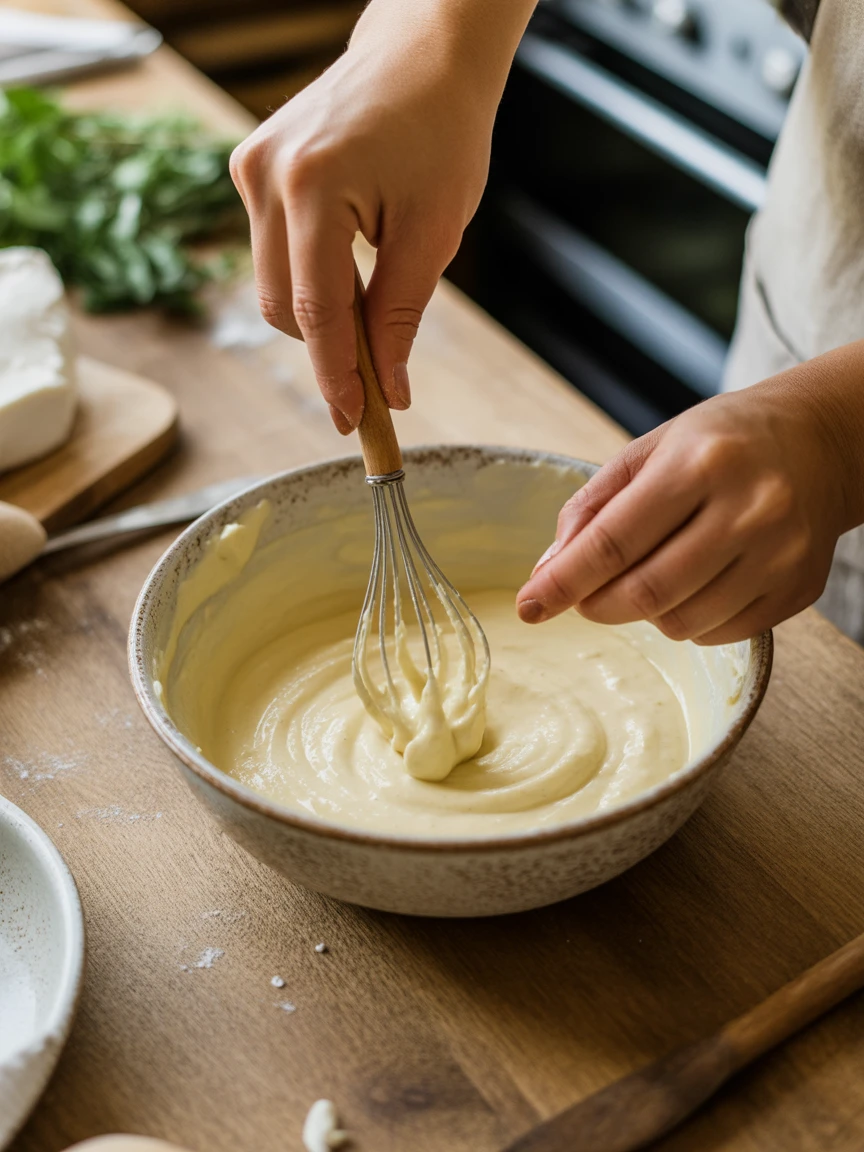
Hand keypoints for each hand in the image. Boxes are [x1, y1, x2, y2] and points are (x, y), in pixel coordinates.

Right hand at [230, 0, 532, 432]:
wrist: (422, 55)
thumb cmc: (442, 131)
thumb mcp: (434, 231)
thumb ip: (401, 314)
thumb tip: (389, 390)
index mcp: (313, 186)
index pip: (317, 311)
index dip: (338, 376)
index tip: (355, 422)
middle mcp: (267, 175)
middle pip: (282, 306)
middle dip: (327, 351)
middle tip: (376, 384)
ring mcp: (251, 168)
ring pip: (273, 285)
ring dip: (319, 315)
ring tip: (372, 308)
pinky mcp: (251, 166)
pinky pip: (273, 251)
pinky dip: (309, 278)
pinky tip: (348, 268)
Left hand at [516, 371, 858, 643]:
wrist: (822, 441)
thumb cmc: (721, 443)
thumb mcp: (650, 450)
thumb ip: (594, 505)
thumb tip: (550, 569)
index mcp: (700, 462)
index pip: (612, 542)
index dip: (563, 582)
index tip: (529, 607)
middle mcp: (748, 508)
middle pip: (646, 593)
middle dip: (596, 605)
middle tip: (583, 596)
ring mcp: (780, 554)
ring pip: (682, 623)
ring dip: (644, 613)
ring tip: (652, 574)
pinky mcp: (798, 589)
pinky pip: (720, 634)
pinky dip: (688, 620)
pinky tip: (694, 583)